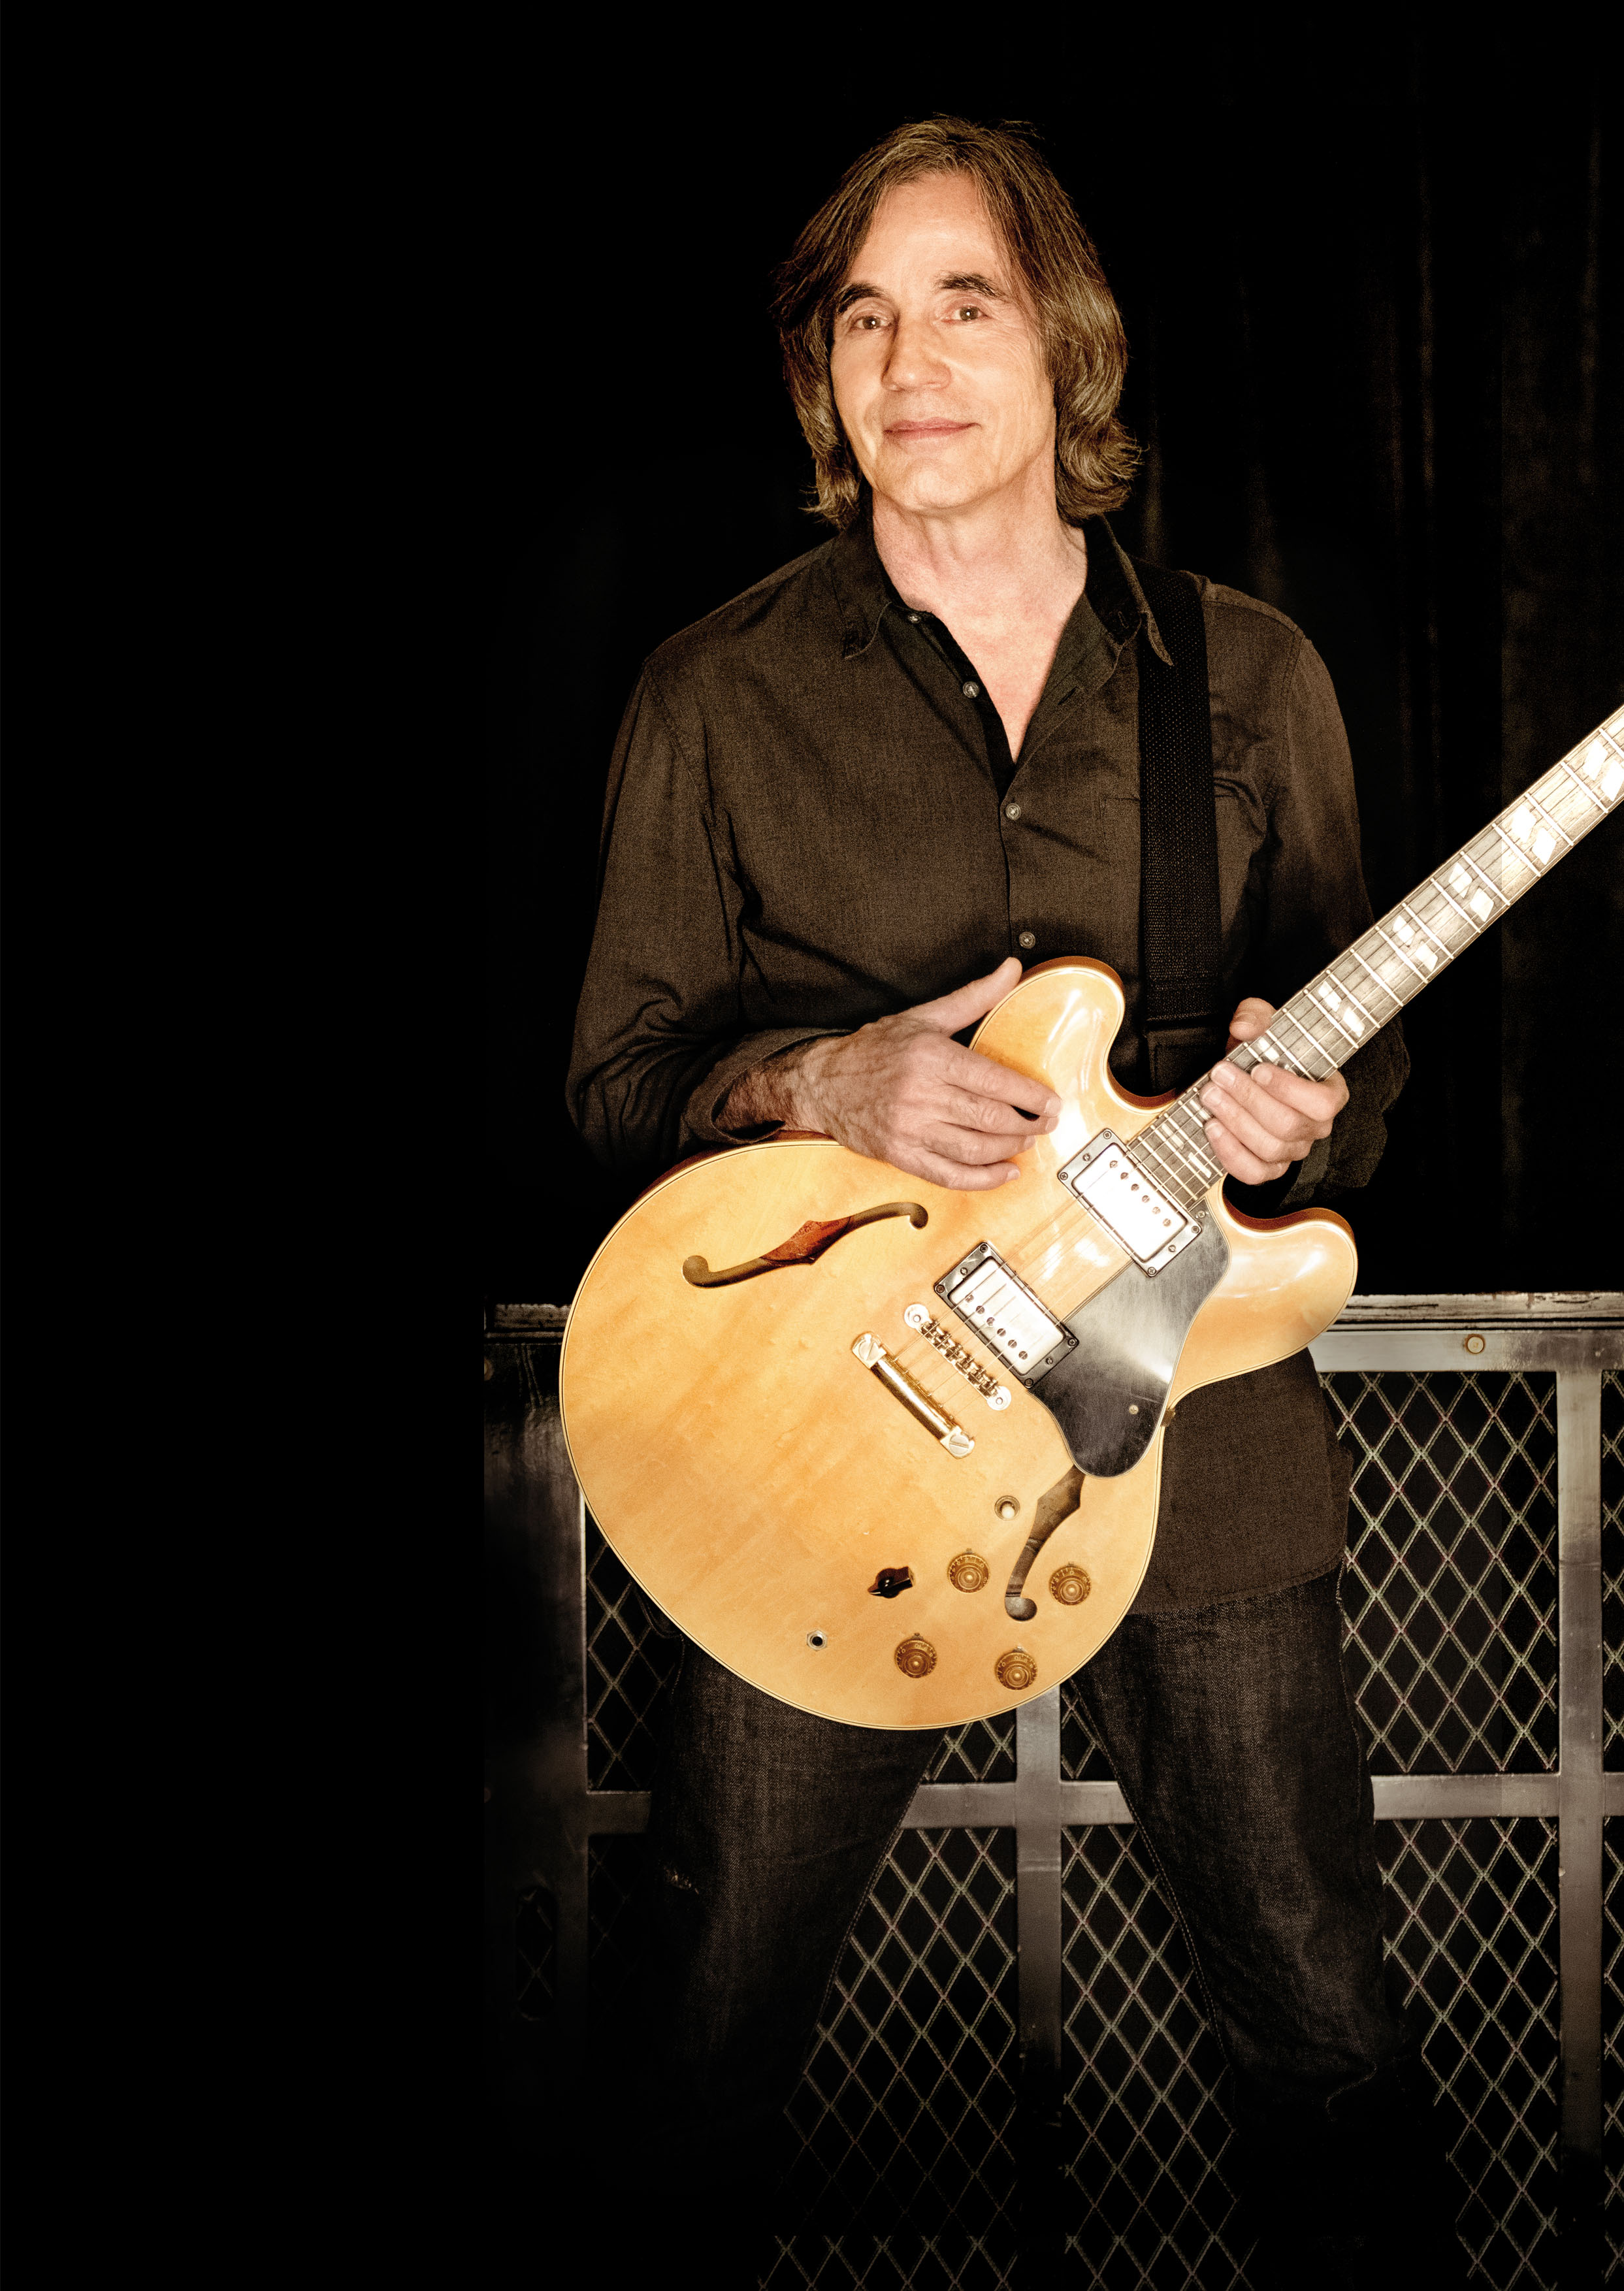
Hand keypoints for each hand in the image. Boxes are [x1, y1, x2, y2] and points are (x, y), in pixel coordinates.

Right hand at [720, 957, 1060, 1190]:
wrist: (821, 1083)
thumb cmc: (874, 1048)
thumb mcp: (924, 1016)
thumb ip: (974, 996)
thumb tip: (1012, 968)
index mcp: (931, 1057)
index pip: (994, 1081)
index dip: (1030, 1096)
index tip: (1052, 1102)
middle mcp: (920, 1095)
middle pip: (989, 1118)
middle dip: (1027, 1125)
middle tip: (1046, 1123)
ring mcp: (909, 1129)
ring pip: (974, 1149)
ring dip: (1009, 1150)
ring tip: (1027, 1142)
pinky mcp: (900, 1155)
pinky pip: (950, 1175)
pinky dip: (983, 1179)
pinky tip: (1004, 1172)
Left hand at [1200, 997, 1348, 1184]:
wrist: (1245, 1074)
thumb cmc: (1263, 1051)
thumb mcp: (1262, 1022)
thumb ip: (1257, 1016)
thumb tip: (1244, 1027)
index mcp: (1329, 1093)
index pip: (1323, 1103)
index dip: (1290, 1090)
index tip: (1259, 1069)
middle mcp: (1315, 1127)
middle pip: (1289, 1125)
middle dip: (1248, 1099)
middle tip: (1220, 1076)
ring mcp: (1293, 1150)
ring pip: (1270, 1148)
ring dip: (1235, 1120)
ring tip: (1211, 1096)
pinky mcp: (1268, 1168)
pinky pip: (1253, 1173)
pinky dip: (1230, 1152)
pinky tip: (1213, 1127)